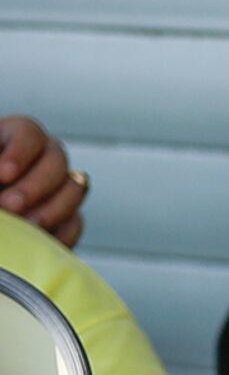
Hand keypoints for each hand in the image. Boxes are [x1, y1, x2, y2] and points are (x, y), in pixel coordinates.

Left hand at [0, 116, 86, 246]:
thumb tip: (2, 176)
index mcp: (9, 139)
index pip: (29, 133)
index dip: (20, 151)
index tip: (1, 174)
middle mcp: (38, 160)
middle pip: (57, 160)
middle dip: (34, 185)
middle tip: (9, 207)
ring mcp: (55, 189)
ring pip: (74, 189)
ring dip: (52, 209)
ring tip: (26, 228)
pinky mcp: (63, 219)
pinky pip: (75, 222)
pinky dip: (61, 232)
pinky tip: (39, 241)